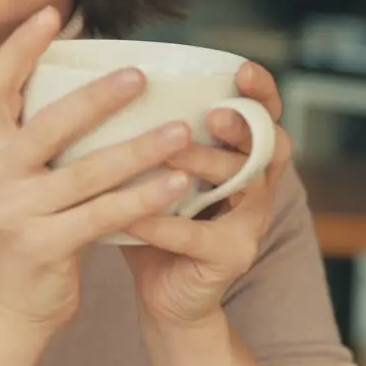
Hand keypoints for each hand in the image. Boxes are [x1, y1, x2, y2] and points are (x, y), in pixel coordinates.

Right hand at [0, 7, 194, 331]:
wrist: (9, 306)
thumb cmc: (29, 229)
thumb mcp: (18, 177)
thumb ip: (38, 134)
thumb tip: (92, 77)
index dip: (21, 47)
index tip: (53, 14)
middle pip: (48, 122)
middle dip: (97, 97)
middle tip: (141, 76)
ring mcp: (15, 212)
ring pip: (85, 171)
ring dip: (138, 149)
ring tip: (183, 131)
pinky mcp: (42, 246)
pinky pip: (103, 215)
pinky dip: (143, 197)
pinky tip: (177, 184)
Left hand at [120, 62, 291, 326]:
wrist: (166, 296)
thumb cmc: (158, 221)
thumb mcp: (159, 170)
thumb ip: (146, 133)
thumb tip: (99, 85)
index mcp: (243, 157)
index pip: (265, 115)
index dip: (261, 92)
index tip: (242, 70)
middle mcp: (256, 187)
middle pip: (266, 146)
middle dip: (242, 127)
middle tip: (214, 115)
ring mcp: (249, 225)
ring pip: (241, 187)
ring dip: (204, 165)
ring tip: (168, 153)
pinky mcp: (230, 258)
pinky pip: (198, 237)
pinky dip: (165, 222)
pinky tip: (134, 213)